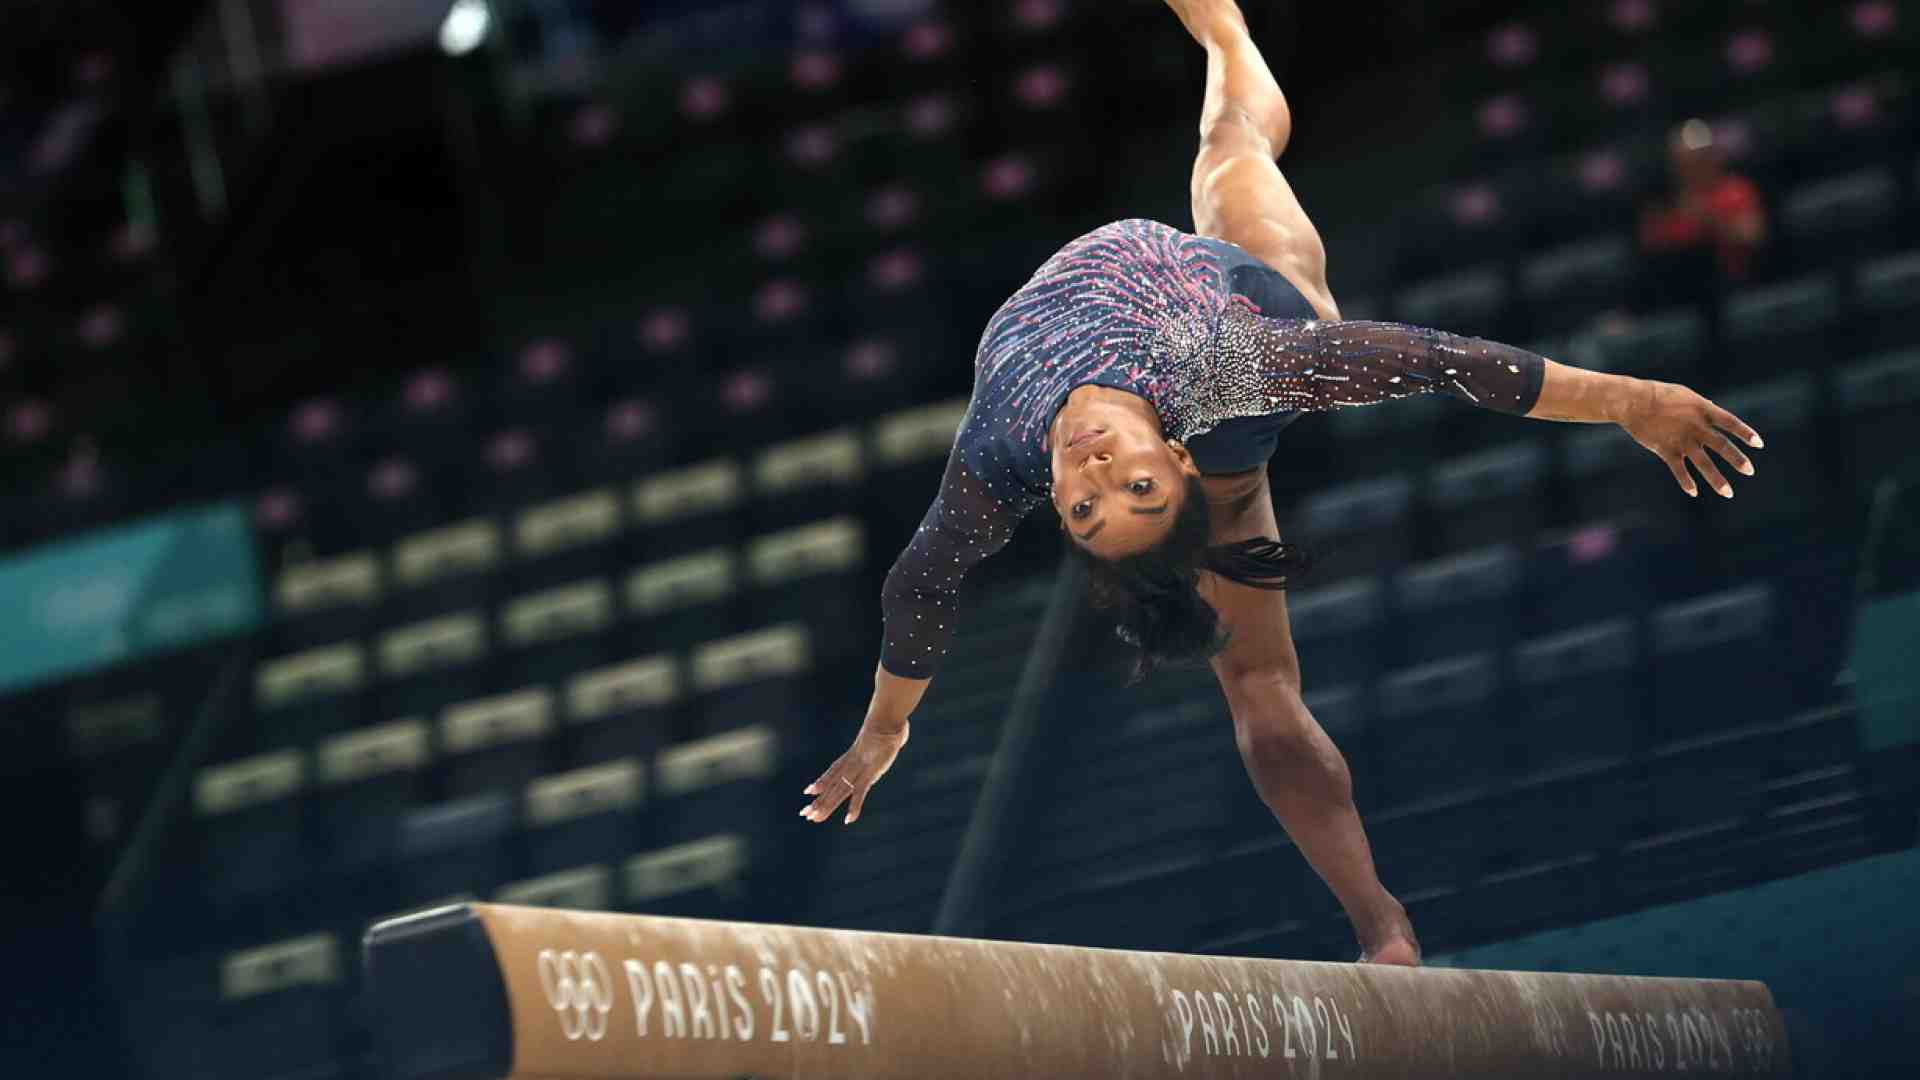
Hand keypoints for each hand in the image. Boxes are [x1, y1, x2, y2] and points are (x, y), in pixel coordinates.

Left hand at [798, 721, 908, 824]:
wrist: (887, 720)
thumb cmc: (889, 724)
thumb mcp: (884, 735)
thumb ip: (886, 739)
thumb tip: (899, 733)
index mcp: (853, 756)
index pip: (832, 772)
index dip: (821, 782)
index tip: (808, 791)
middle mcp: (851, 765)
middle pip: (832, 786)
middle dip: (819, 801)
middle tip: (804, 814)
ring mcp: (859, 770)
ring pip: (839, 791)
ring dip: (827, 806)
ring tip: (813, 818)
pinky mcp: (869, 774)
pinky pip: (860, 793)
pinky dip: (854, 807)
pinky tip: (848, 820)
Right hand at [1615, 380, 1762, 498]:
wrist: (1632, 401)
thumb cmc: (1659, 394)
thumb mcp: (1686, 395)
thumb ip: (1702, 407)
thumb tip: (1715, 412)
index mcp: (1703, 410)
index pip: (1730, 423)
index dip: (1745, 433)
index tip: (1759, 444)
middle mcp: (1695, 427)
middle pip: (1721, 445)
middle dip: (1737, 459)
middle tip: (1750, 471)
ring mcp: (1681, 440)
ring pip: (1703, 463)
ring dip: (1716, 479)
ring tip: (1728, 493)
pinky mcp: (1665, 450)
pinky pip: (1678, 469)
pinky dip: (1686, 481)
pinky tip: (1694, 492)